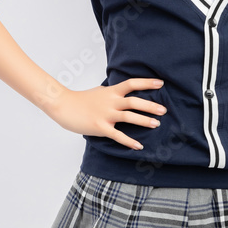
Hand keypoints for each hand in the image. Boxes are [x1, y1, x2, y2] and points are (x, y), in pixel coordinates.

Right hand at [47, 77, 166, 149]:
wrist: (63, 106)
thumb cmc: (81, 99)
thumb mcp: (99, 91)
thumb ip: (112, 92)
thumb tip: (123, 91)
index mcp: (111, 91)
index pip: (132, 83)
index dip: (147, 82)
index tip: (161, 83)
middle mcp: (111, 102)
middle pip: (134, 101)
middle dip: (150, 106)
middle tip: (164, 110)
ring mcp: (105, 115)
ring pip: (129, 116)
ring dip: (144, 120)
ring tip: (156, 124)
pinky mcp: (100, 127)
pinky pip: (118, 135)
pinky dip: (129, 141)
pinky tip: (139, 145)